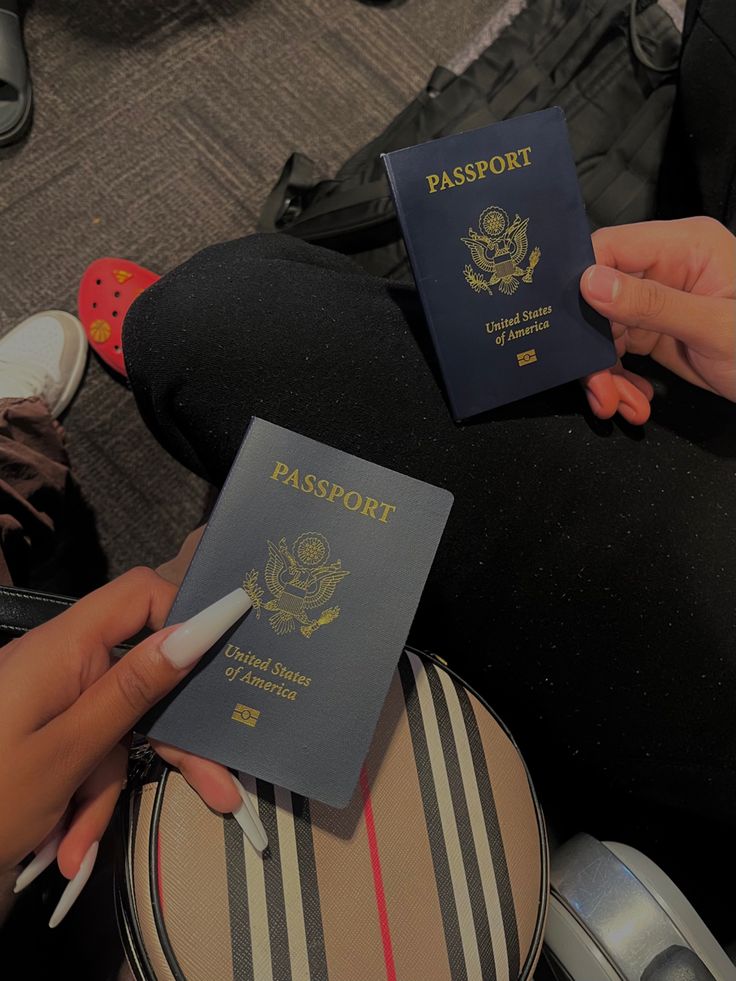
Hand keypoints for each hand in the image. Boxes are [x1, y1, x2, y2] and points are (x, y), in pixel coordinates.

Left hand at [2, 565, 251, 921]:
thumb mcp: (67, 752)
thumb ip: (134, 688)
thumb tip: (198, 628)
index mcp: (62, 647)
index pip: (139, 596)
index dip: (186, 616)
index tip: (228, 657)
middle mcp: (60, 663)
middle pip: (138, 680)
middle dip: (166, 741)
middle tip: (219, 789)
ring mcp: (52, 698)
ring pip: (115, 729)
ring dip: (104, 788)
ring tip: (72, 845)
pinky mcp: (45, 730)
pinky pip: (88, 751)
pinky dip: (82, 796)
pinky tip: (61, 841)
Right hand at [579, 217, 735, 423]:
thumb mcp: (713, 328)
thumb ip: (652, 303)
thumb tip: (590, 283)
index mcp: (684, 247)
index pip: (610, 248)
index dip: (578, 281)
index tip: (562, 322)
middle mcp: (665, 268)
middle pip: (598, 298)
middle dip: (593, 349)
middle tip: (600, 389)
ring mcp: (658, 301)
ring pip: (603, 333)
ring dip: (605, 375)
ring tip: (618, 406)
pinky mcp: (655, 332)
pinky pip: (618, 353)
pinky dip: (619, 382)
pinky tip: (635, 402)